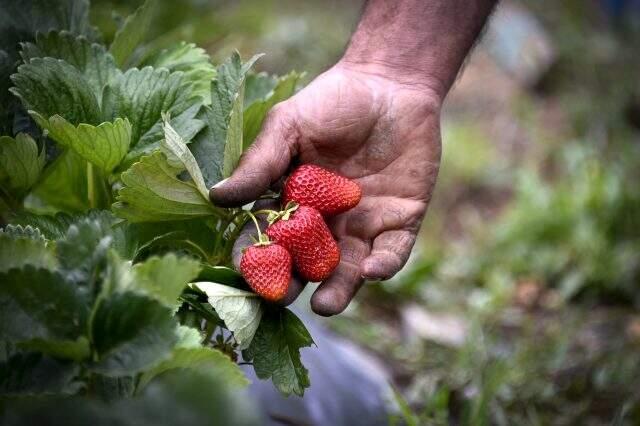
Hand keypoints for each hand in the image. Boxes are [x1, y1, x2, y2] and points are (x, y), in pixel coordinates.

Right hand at [210, 62, 441, 315]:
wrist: (390, 83)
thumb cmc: (331, 102)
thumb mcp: (289, 127)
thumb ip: (259, 163)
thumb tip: (217, 198)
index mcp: (291, 204)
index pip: (268, 239)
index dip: (257, 258)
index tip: (247, 273)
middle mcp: (325, 224)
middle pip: (306, 265)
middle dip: (295, 283)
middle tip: (284, 297)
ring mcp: (362, 226)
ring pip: (348, 270)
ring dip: (338, 291)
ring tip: (325, 306)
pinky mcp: (400, 221)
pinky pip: (392, 252)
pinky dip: (383, 264)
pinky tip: (370, 269)